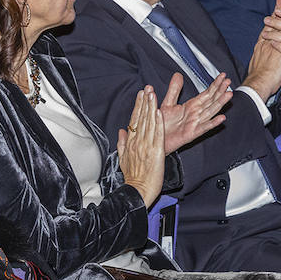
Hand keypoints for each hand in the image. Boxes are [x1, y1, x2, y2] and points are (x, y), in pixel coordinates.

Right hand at [117, 85, 165, 206]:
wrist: (137, 191)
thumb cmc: (132, 178)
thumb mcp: (123, 159)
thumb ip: (122, 144)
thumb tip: (121, 132)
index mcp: (130, 143)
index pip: (134, 121)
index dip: (138, 107)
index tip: (140, 95)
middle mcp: (137, 142)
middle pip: (141, 118)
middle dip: (144, 102)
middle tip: (147, 88)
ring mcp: (146, 146)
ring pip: (149, 123)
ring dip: (151, 107)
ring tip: (152, 94)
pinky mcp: (156, 151)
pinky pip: (157, 134)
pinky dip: (158, 122)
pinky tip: (159, 111)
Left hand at [159, 71, 230, 152]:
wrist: (156, 138)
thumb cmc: (162, 123)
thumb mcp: (168, 103)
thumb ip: (174, 89)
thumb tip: (178, 75)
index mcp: (191, 106)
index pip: (207, 93)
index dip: (215, 84)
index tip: (223, 76)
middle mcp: (196, 114)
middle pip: (211, 100)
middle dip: (220, 90)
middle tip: (228, 81)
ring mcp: (195, 123)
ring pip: (211, 111)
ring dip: (220, 103)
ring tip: (228, 94)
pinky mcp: (192, 134)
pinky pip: (204, 127)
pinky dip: (213, 123)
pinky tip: (221, 117)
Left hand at [242, 0, 280, 99]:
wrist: (265, 69)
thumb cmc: (270, 45)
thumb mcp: (273, 24)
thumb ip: (280, 9)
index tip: (276, 11)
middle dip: (278, 22)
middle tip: (266, 22)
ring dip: (275, 34)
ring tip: (264, 34)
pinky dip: (278, 46)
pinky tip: (270, 44)